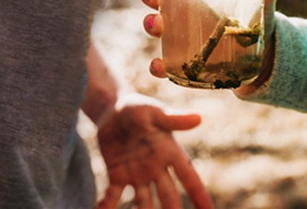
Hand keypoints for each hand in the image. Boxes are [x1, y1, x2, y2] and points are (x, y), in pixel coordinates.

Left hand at [94, 94, 212, 208]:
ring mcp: (137, 174)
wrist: (112, 107)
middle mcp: (156, 168)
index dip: (198, 193)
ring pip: (144, 202)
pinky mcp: (117, 175)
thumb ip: (174, 118)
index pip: (189, 176)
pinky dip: (108, 206)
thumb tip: (199, 118)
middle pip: (168, 195)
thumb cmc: (139, 107)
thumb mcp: (156, 112)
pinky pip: (113, 196)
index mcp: (170, 152)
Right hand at [140, 0, 284, 79]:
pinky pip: (166, 64)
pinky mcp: (187, 63)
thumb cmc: (257, 23)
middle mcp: (184, 16)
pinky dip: (158, 66)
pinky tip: (159, 65)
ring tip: (156, 24)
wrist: (264, 58)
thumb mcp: (263, 4)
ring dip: (150, 24)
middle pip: (157, 2)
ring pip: (157, 29)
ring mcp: (183, 39)